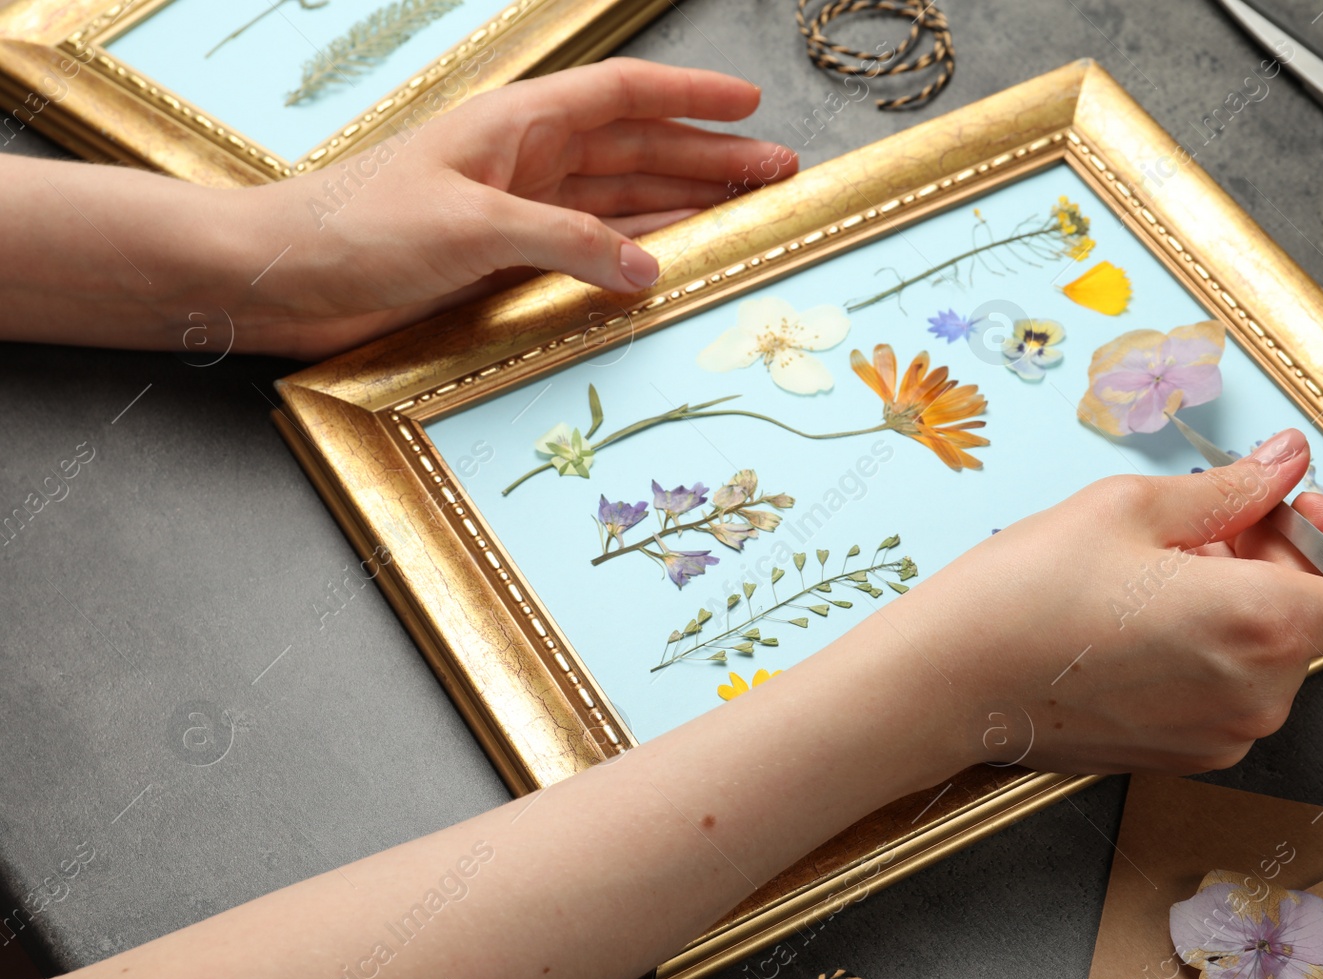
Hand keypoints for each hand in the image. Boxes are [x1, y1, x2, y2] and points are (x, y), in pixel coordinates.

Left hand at [236, 58, 794, 356]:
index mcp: (518, 125)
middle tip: (775, 173)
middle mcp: (527, 161)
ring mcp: (518, 211)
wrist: (285, 278)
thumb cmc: (359, 228)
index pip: (624, 96)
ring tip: (746, 211)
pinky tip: (673, 256)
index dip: (690, 95)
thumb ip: (567, 242)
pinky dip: (635, 251)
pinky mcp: (505, 260)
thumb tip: (648, 266)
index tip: (751, 101)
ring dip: (683, 204)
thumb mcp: (472, 225)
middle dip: (708, 157)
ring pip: (622, 200)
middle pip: (637, 149)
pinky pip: (591, 248)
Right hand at [859, 428, 1322, 776]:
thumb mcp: (1131, 509)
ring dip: (1241, 598)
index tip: (1301, 514)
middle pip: (1321, 616)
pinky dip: (1211, 644)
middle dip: (1281, 556)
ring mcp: (1225, 733)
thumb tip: (1288, 462)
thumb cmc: (1027, 592)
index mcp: (1262, 624)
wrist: (949, 683)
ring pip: (1272, 651)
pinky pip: (1232, 687)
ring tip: (1156, 567)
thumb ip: (1233, 488)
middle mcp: (1260, 693)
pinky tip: (1140, 615)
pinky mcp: (1187, 754)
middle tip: (1204, 520)